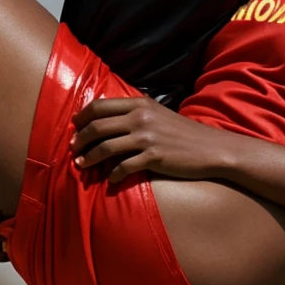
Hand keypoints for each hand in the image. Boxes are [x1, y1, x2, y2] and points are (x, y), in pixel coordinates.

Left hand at [71, 96, 233, 181]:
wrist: (211, 148)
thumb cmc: (183, 133)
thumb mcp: (158, 114)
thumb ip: (135, 113)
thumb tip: (109, 121)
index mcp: (139, 104)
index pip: (99, 106)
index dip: (82, 118)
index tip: (74, 128)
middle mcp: (140, 118)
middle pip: (97, 127)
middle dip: (80, 139)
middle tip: (73, 149)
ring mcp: (147, 138)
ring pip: (106, 148)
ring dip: (89, 158)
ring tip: (81, 165)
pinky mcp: (154, 157)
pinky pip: (124, 167)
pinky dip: (113, 175)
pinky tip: (110, 180)